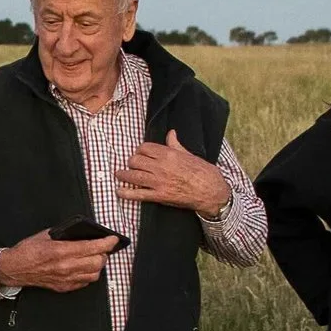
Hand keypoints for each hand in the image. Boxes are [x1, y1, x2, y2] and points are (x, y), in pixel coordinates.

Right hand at [0, 229, 114, 292]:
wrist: (15, 268)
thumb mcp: (46, 235)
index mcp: (61, 251)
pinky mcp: (64, 287)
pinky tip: (85, 267)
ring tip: (95, 257)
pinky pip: (85, 282)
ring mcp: (65, 279)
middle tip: (103, 247)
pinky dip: (89, 273)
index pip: (92, 247)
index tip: (113, 239)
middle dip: (104, 253)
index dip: (107, 243)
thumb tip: (81, 232)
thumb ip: (66, 234)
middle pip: (98, 262)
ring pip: (94, 274)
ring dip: (98, 265)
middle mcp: (65, 267)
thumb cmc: (28, 250)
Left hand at [114, 130, 230, 215]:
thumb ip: (176, 145)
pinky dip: (126, 194)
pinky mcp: (159, 196)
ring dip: (123, 175)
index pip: (145, 148)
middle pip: (135, 160)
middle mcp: (161, 167)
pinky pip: (138, 194)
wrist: (211, 191)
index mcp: (169, 154)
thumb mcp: (189, 154)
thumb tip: (171, 133)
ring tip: (119, 175)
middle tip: (132, 165)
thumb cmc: (204, 172)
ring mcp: (159, 182)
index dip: (140, 151)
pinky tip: (119, 191)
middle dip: (131, 162)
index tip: (140, 154)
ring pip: (133, 176)